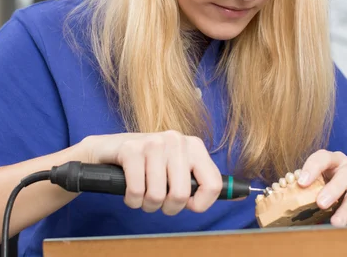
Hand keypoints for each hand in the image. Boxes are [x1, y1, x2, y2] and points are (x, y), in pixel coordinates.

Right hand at [79, 130, 221, 215]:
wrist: (107, 150)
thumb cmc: (146, 164)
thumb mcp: (178, 168)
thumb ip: (203, 181)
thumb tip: (240, 195)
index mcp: (194, 146)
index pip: (214, 183)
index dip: (200, 204)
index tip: (188, 205)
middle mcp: (177, 140)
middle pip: (182, 194)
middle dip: (168, 207)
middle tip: (158, 201)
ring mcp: (153, 143)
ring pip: (158, 195)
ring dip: (147, 204)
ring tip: (142, 194)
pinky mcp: (131, 149)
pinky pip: (137, 191)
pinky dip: (132, 200)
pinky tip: (129, 190)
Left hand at [296, 150, 346, 225]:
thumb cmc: (327, 185)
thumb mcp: (316, 182)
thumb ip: (304, 188)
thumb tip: (283, 201)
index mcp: (334, 159)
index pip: (323, 157)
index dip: (312, 168)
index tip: (301, 182)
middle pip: (346, 173)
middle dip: (333, 189)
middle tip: (321, 204)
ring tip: (336, 222)